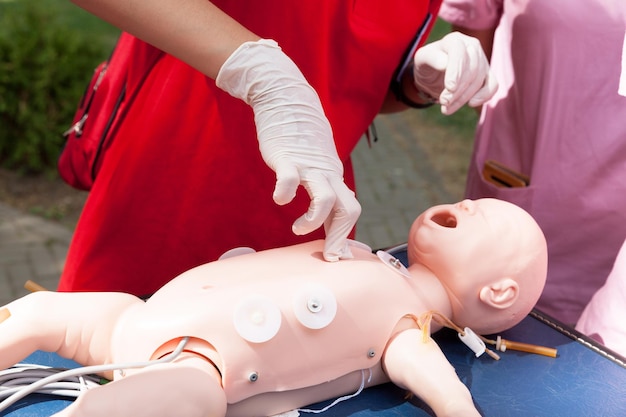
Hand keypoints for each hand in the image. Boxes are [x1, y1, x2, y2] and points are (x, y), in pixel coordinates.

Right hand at [216, 40, 360, 260]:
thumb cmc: (301, 137)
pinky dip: (286, 193)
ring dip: (314, 220)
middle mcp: (326, 174)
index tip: (336, 256)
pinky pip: (290, 179)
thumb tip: (330, 215)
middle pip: (349, 208)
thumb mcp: (318, 164)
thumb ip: (324, 187)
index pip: (351, 210)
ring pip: (325, 198)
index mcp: (334, 178)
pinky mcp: (287, 157)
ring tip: (298, 228)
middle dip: (340, 235)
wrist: (287, 98)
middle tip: (328, 253)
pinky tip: (280, 199)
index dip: (345, 235)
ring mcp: (308, 166)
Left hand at [413, 32, 497, 114]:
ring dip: (463, 97)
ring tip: (447, 108)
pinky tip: (471, 103)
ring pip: (479, 80)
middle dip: (458, 89)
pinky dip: (484, 96)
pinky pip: (493, 85)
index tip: (450, 87)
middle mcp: (471, 46)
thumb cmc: (427, 65)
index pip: (459, 52)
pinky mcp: (487, 74)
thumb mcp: (422, 59)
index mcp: (454, 40)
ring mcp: (481, 60)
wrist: (433, 76)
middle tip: (444, 102)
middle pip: (471, 69)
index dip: (456, 70)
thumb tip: (444, 63)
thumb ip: (431, 58)